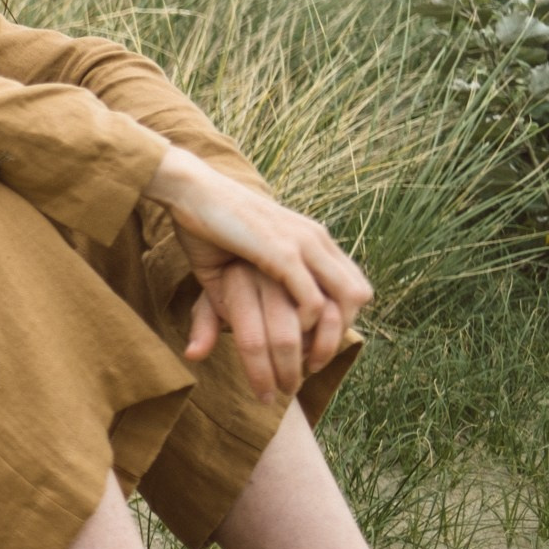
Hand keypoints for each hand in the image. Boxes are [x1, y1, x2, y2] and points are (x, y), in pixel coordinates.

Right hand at [144, 148, 372, 402]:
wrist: (190, 190)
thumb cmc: (205, 225)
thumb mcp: (233, 266)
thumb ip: (242, 295)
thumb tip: (232, 326)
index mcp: (310, 237)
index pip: (352, 283)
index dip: (339, 318)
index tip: (309, 344)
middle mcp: (316, 239)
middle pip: (359, 295)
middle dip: (339, 332)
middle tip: (310, 358)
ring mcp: (303, 244)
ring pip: (347, 300)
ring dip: (327, 334)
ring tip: (301, 353)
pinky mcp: (282, 253)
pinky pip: (313, 301)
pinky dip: (304, 325)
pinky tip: (283, 333)